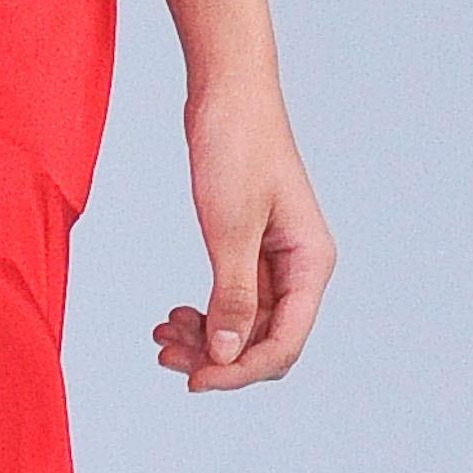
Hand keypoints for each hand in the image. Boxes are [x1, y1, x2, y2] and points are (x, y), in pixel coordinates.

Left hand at [153, 76, 334, 391]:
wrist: (228, 91)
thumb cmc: (237, 146)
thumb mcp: (230, 227)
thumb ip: (231, 295)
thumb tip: (227, 355)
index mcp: (311, 264)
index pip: (285, 344)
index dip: (240, 372)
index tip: (193, 381)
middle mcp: (301, 268)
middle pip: (265, 342)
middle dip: (218, 358)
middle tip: (165, 357)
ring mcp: (276, 260)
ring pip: (245, 325)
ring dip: (206, 339)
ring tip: (161, 337)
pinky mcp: (251, 248)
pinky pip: (232, 300)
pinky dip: (204, 314)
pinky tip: (172, 316)